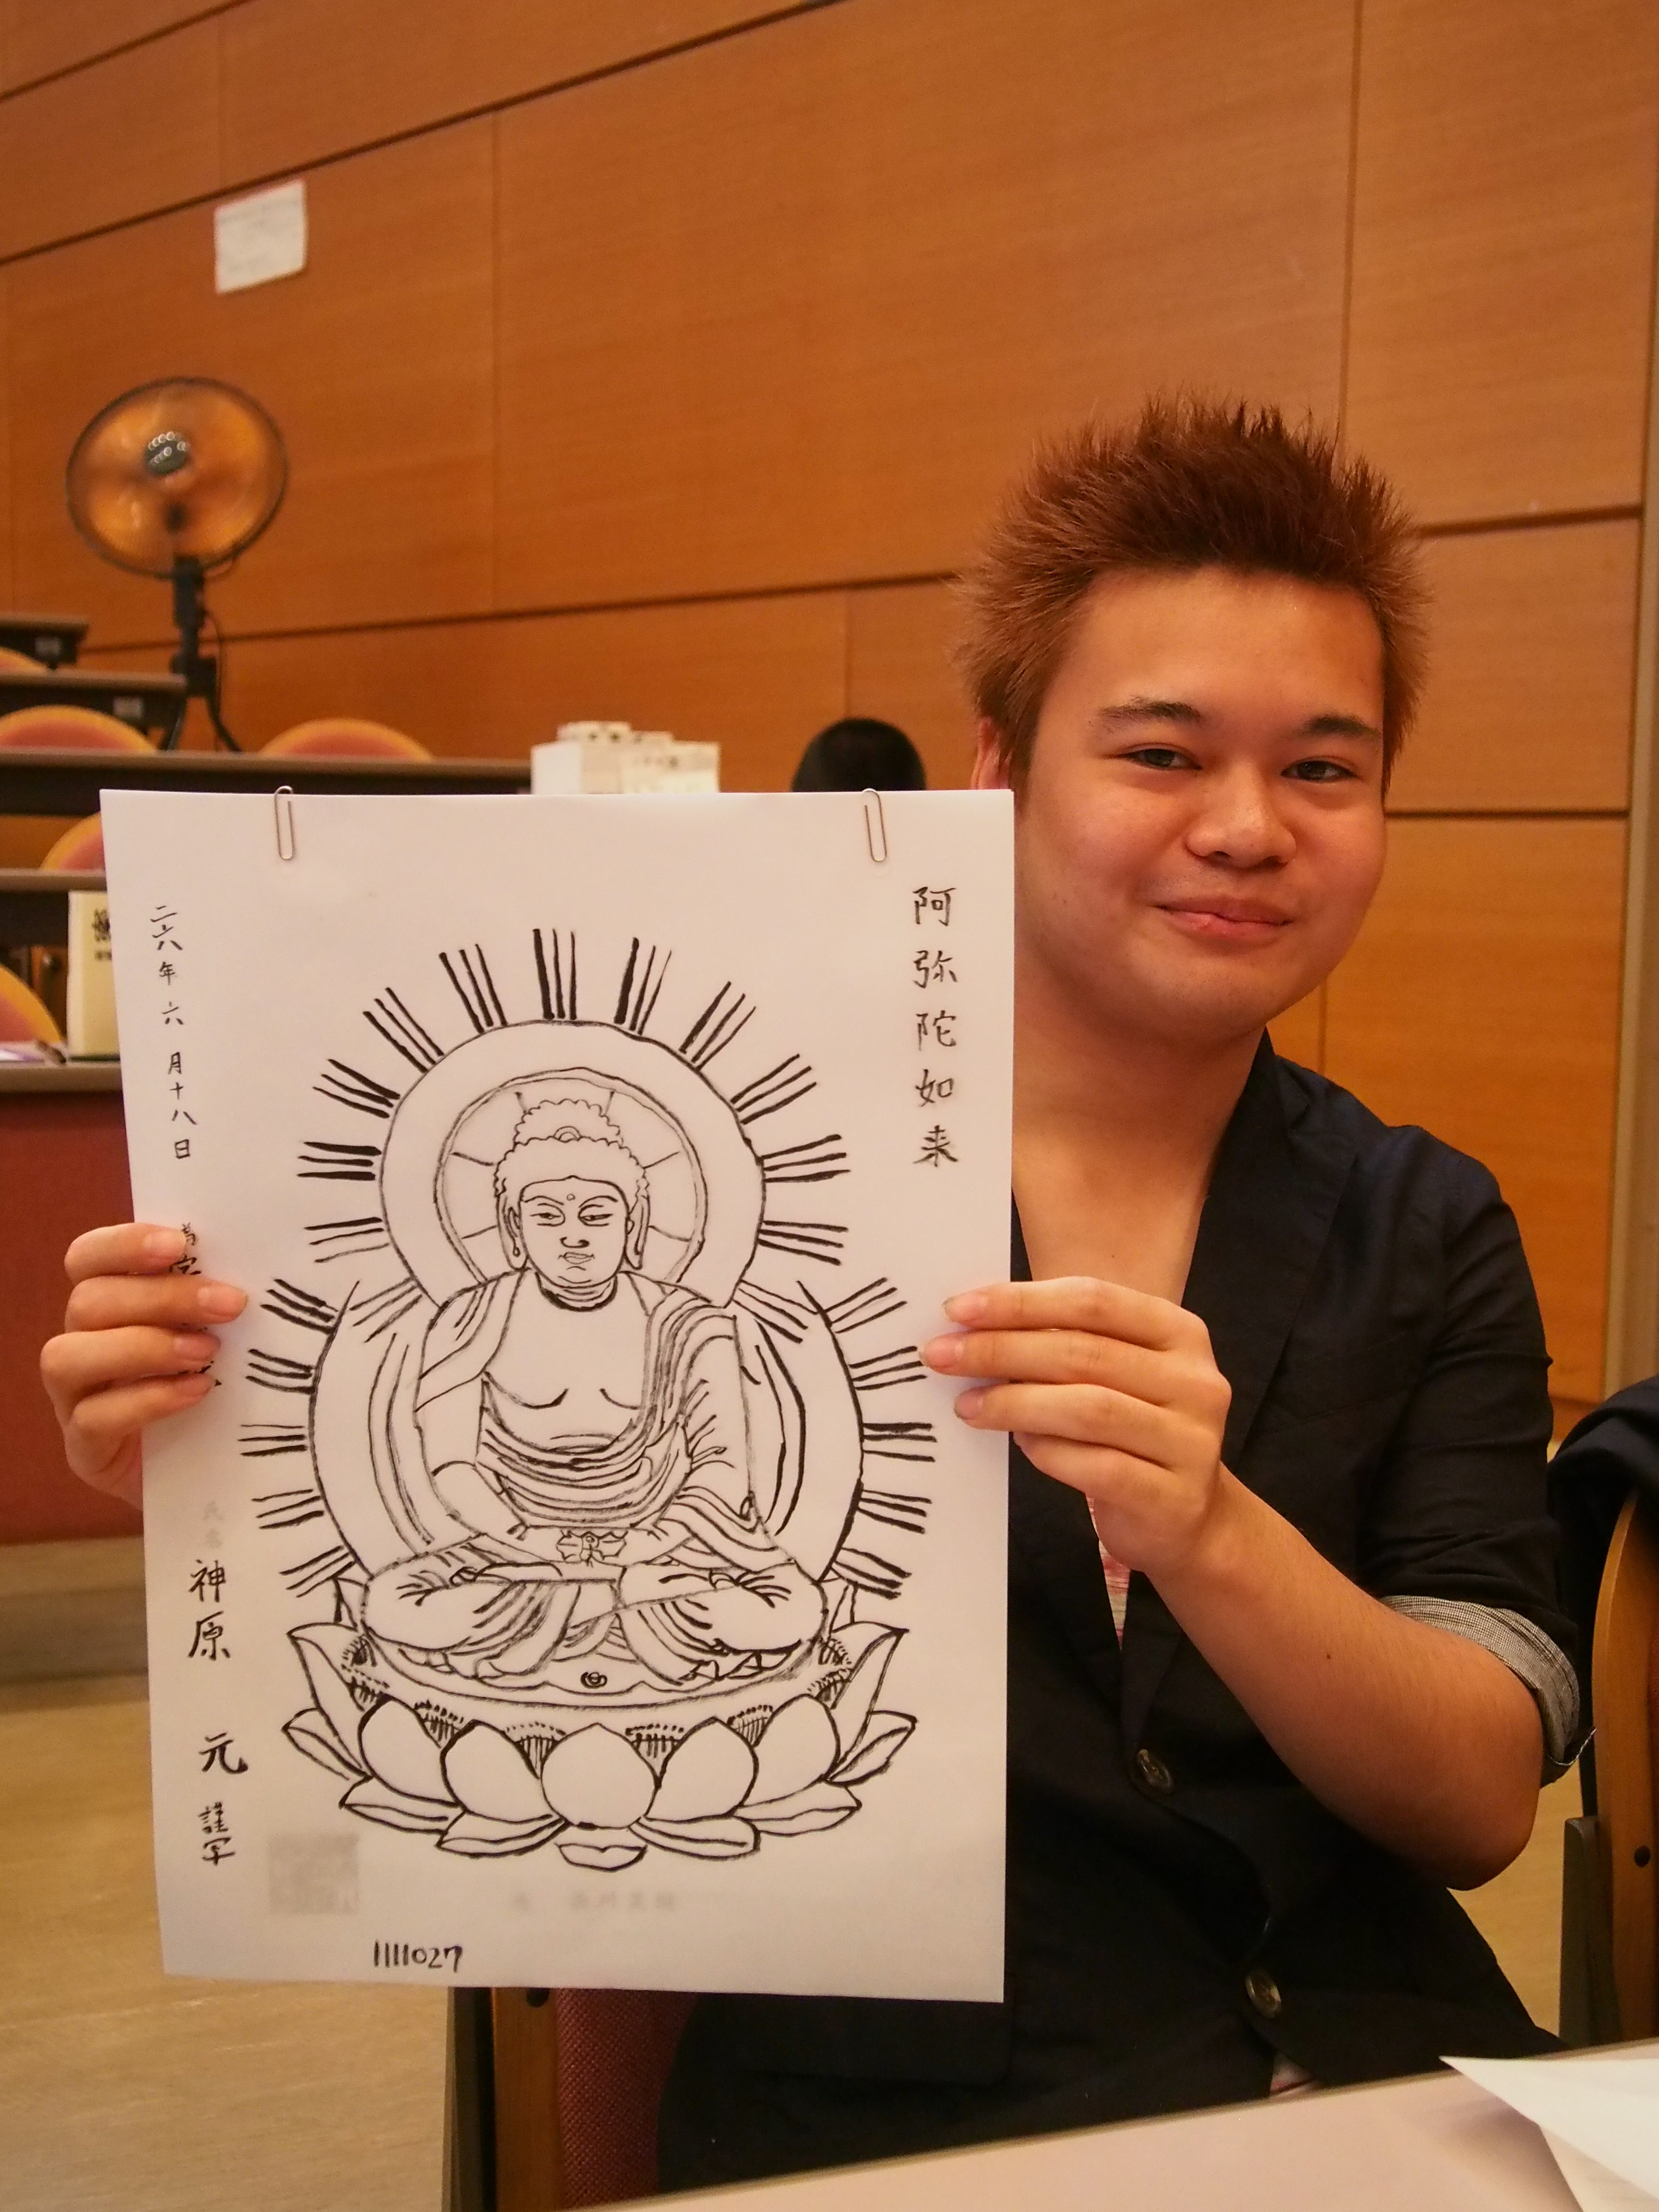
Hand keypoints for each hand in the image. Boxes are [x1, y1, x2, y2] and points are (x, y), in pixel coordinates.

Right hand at [39, 1223, 245, 1508]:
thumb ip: (219, 1299)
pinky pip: (92, 1418)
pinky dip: (147, 1399)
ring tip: (207, 1353)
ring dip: (142, 1347)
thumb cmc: (223, 1389)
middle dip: (160, 1297)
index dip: (124, 1244)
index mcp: (109, 1304)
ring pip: (67, 1357)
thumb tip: (261, 1257)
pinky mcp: (85, 1450)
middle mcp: (81, 1344)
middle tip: (229, 1305)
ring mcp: (74, 1399)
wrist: (218, 1471)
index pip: (88, 1258)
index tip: (181, 1244)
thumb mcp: (225, 1336)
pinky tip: (197, 1392)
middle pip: (88, 1301)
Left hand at [922, 1276, 1231, 1580]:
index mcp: (1179, 1333)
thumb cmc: (1133, 1431)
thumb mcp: (1114, 1374)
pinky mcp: (1174, 1497)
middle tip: (943, 1355)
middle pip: (1084, 1352)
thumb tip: (972, 1326)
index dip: (1021, 1301)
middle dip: (1002, 1350)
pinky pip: (1097, 1466)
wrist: (1188, 1516)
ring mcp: (1191, 1441)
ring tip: (967, 1405)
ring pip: (1089, 1409)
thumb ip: (1062, 1343)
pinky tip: (1019, 1443)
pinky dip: (1048, 1451)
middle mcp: (1195, 1381)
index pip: (1093, 1300)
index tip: (958, 1309)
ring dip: (1015, 1403)